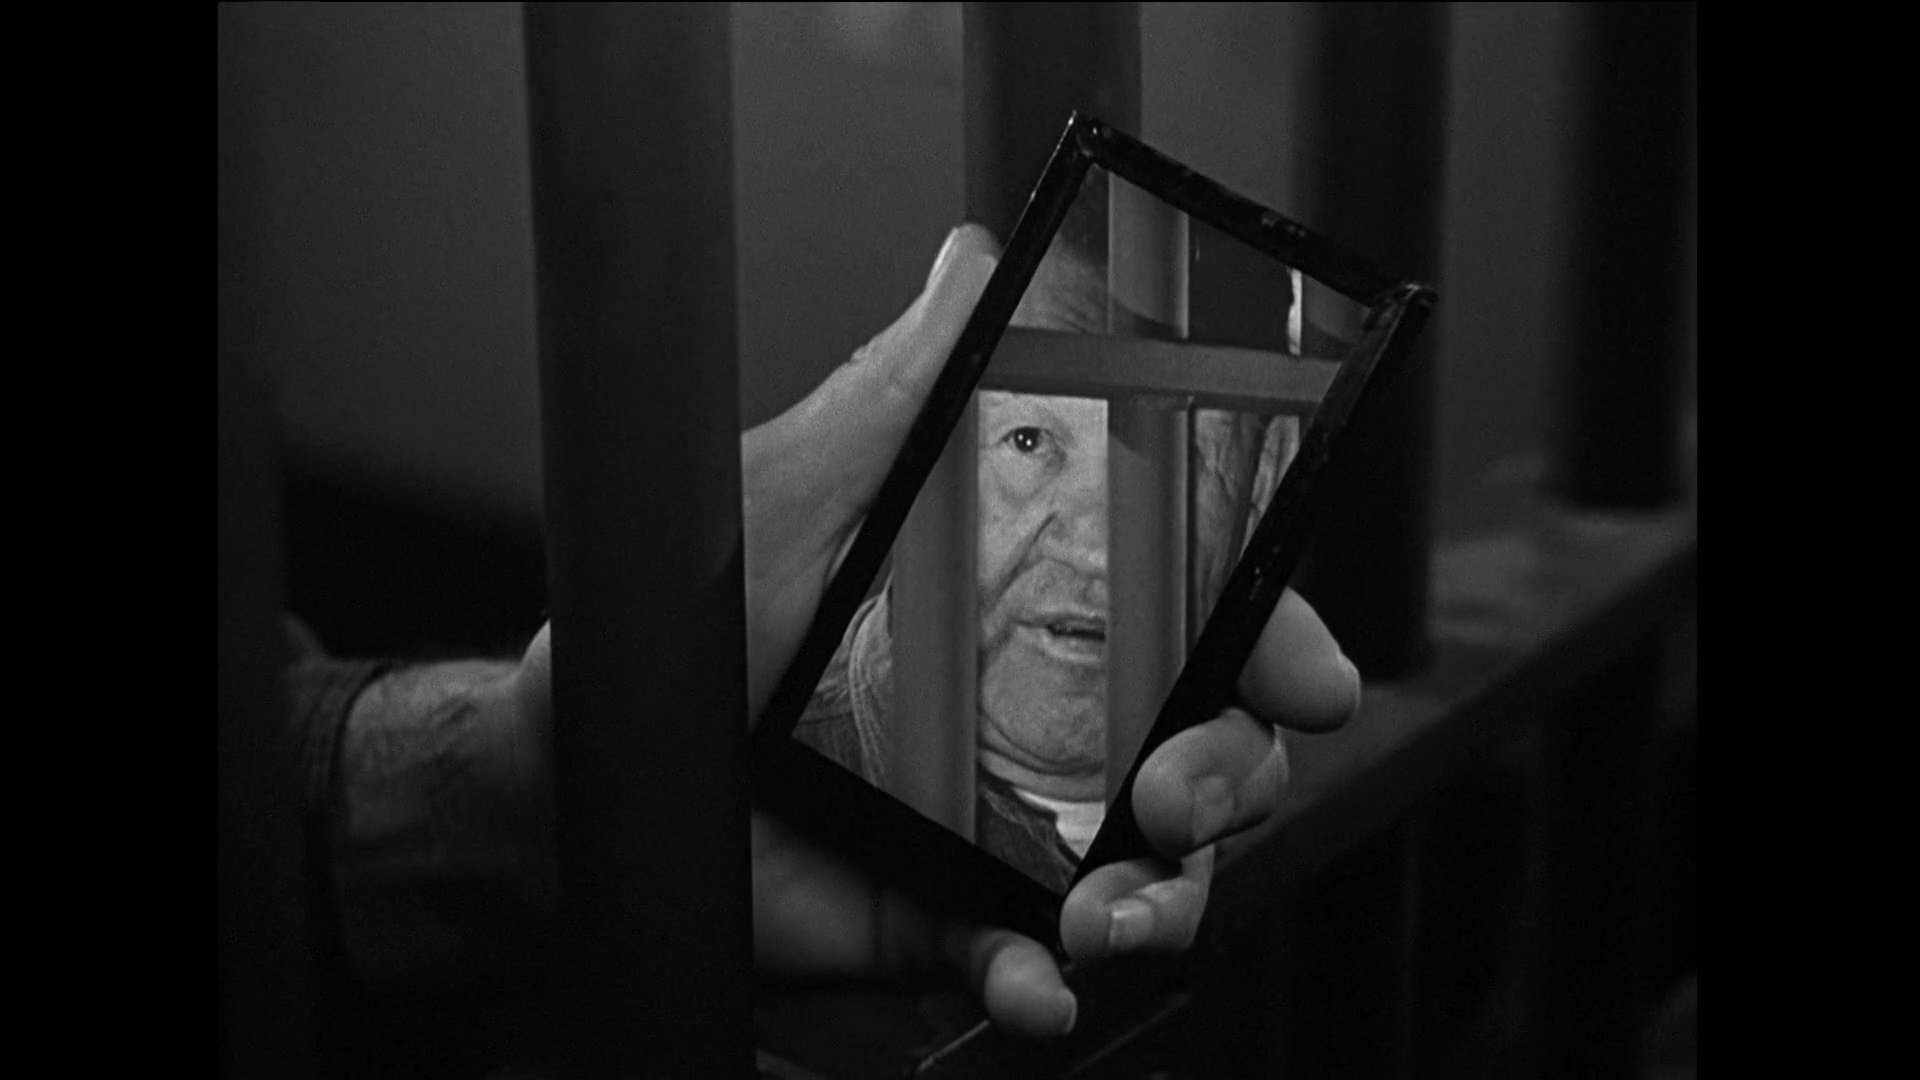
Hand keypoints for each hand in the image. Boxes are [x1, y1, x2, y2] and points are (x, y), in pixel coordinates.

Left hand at [736, 226, 1359, 1036]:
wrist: (591, 769)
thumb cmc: (690, 616)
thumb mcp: (800, 488)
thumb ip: (900, 393)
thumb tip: (978, 270)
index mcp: (1035, 605)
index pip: (1198, 614)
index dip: (1275, 639)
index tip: (1307, 673)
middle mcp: (1047, 715)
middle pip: (1213, 746)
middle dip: (1233, 773)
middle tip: (1178, 791)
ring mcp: (1010, 822)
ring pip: (1155, 868)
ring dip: (1166, 898)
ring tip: (1107, 908)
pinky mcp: (953, 913)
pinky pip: (1039, 960)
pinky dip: (1053, 983)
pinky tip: (1034, 980)